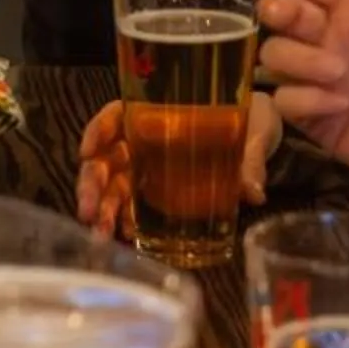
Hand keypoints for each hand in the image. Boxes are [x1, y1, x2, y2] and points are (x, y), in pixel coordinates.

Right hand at [74, 96, 278, 240]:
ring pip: (115, 184)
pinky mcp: (159, 192)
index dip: (98, 131)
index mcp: (159, 112)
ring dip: (104, 208)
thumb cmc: (250, 118)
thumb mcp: (252, 131)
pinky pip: (134, 204)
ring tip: (101, 232)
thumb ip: (249, 160)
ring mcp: (150, 168)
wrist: (261, 133)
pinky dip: (126, 219)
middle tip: (89, 211)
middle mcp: (146, 139)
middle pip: (108, 156)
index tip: (87, 152)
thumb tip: (253, 192)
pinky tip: (125, 235)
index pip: (117, 115)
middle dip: (93, 184)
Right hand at [228, 0, 348, 198]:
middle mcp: (334, 37)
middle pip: (280, 12)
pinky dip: (305, 99)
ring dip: (298, 60)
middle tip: (292, 18)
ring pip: (275, 55)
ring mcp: (323, 79)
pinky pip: (286, 100)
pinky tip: (341, 105)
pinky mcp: (319, 118)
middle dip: (275, 9)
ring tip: (340, 75)